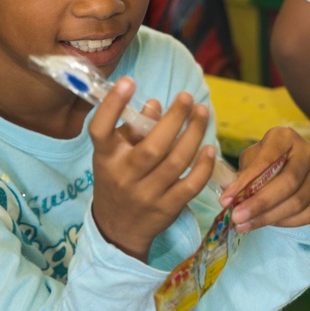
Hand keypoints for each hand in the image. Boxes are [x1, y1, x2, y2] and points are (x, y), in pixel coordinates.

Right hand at [89, 78, 214, 260]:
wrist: (117, 229)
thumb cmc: (117, 180)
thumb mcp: (114, 155)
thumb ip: (133, 129)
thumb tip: (156, 104)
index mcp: (106, 158)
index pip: (100, 130)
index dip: (112, 105)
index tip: (129, 81)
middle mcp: (124, 176)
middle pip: (152, 147)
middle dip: (174, 118)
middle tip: (187, 97)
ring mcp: (146, 195)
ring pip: (175, 163)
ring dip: (193, 135)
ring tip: (202, 112)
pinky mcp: (167, 209)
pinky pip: (190, 185)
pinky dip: (202, 166)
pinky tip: (208, 147)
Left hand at [219, 126, 309, 232]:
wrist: (294, 168)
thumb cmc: (267, 163)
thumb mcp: (251, 160)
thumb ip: (243, 175)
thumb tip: (229, 199)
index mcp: (285, 137)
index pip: (267, 159)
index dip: (245, 181)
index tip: (226, 200)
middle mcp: (308, 151)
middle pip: (287, 182)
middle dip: (259, 204)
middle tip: (237, 218)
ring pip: (298, 201)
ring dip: (269, 217)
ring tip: (245, 225)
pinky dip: (287, 222)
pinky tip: (269, 224)